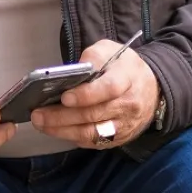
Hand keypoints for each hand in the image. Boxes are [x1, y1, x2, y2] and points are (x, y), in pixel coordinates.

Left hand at [31, 39, 158, 148]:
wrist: (152, 88)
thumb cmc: (125, 67)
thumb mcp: (110, 50)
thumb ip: (91, 57)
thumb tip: (70, 72)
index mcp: (127, 78)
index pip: (108, 89)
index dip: (86, 95)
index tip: (64, 97)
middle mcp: (128, 104)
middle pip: (93, 114)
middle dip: (62, 116)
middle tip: (39, 114)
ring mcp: (124, 124)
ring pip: (92, 133)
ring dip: (63, 131)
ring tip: (42, 124)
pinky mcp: (120, 138)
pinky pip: (94, 142)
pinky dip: (74, 137)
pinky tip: (58, 130)